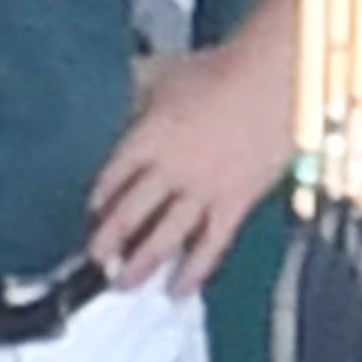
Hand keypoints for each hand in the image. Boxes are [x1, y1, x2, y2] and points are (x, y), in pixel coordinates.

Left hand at [87, 40, 289, 297]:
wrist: (269, 84)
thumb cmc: (219, 72)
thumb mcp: (167, 77)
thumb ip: (144, 97)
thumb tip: (130, 101)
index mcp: (147, 137)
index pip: (114, 176)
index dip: (101, 197)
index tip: (92, 215)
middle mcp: (169, 169)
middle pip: (131, 213)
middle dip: (109, 240)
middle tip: (97, 259)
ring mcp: (201, 191)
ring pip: (164, 236)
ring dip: (141, 263)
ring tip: (124, 283)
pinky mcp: (233, 206)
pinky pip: (209, 246)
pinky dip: (193, 271)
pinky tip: (179, 290)